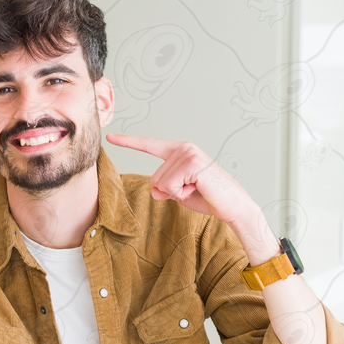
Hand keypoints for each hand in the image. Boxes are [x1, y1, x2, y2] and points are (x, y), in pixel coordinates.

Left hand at [105, 134, 253, 225]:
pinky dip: (181, 193)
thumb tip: (154, 189)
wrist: (232, 206)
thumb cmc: (209, 198)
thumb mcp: (179, 193)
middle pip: (154, 176)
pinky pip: (169, 186)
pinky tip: (198, 189)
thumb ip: (163, 188)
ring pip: (161, 182)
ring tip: (197, 189)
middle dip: (170, 191)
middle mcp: (183, 148)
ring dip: (177, 193)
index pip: (150, 146)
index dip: (129, 142)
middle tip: (193, 190)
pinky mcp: (192, 164)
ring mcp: (188, 153)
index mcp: (180, 151)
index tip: (111, 137)